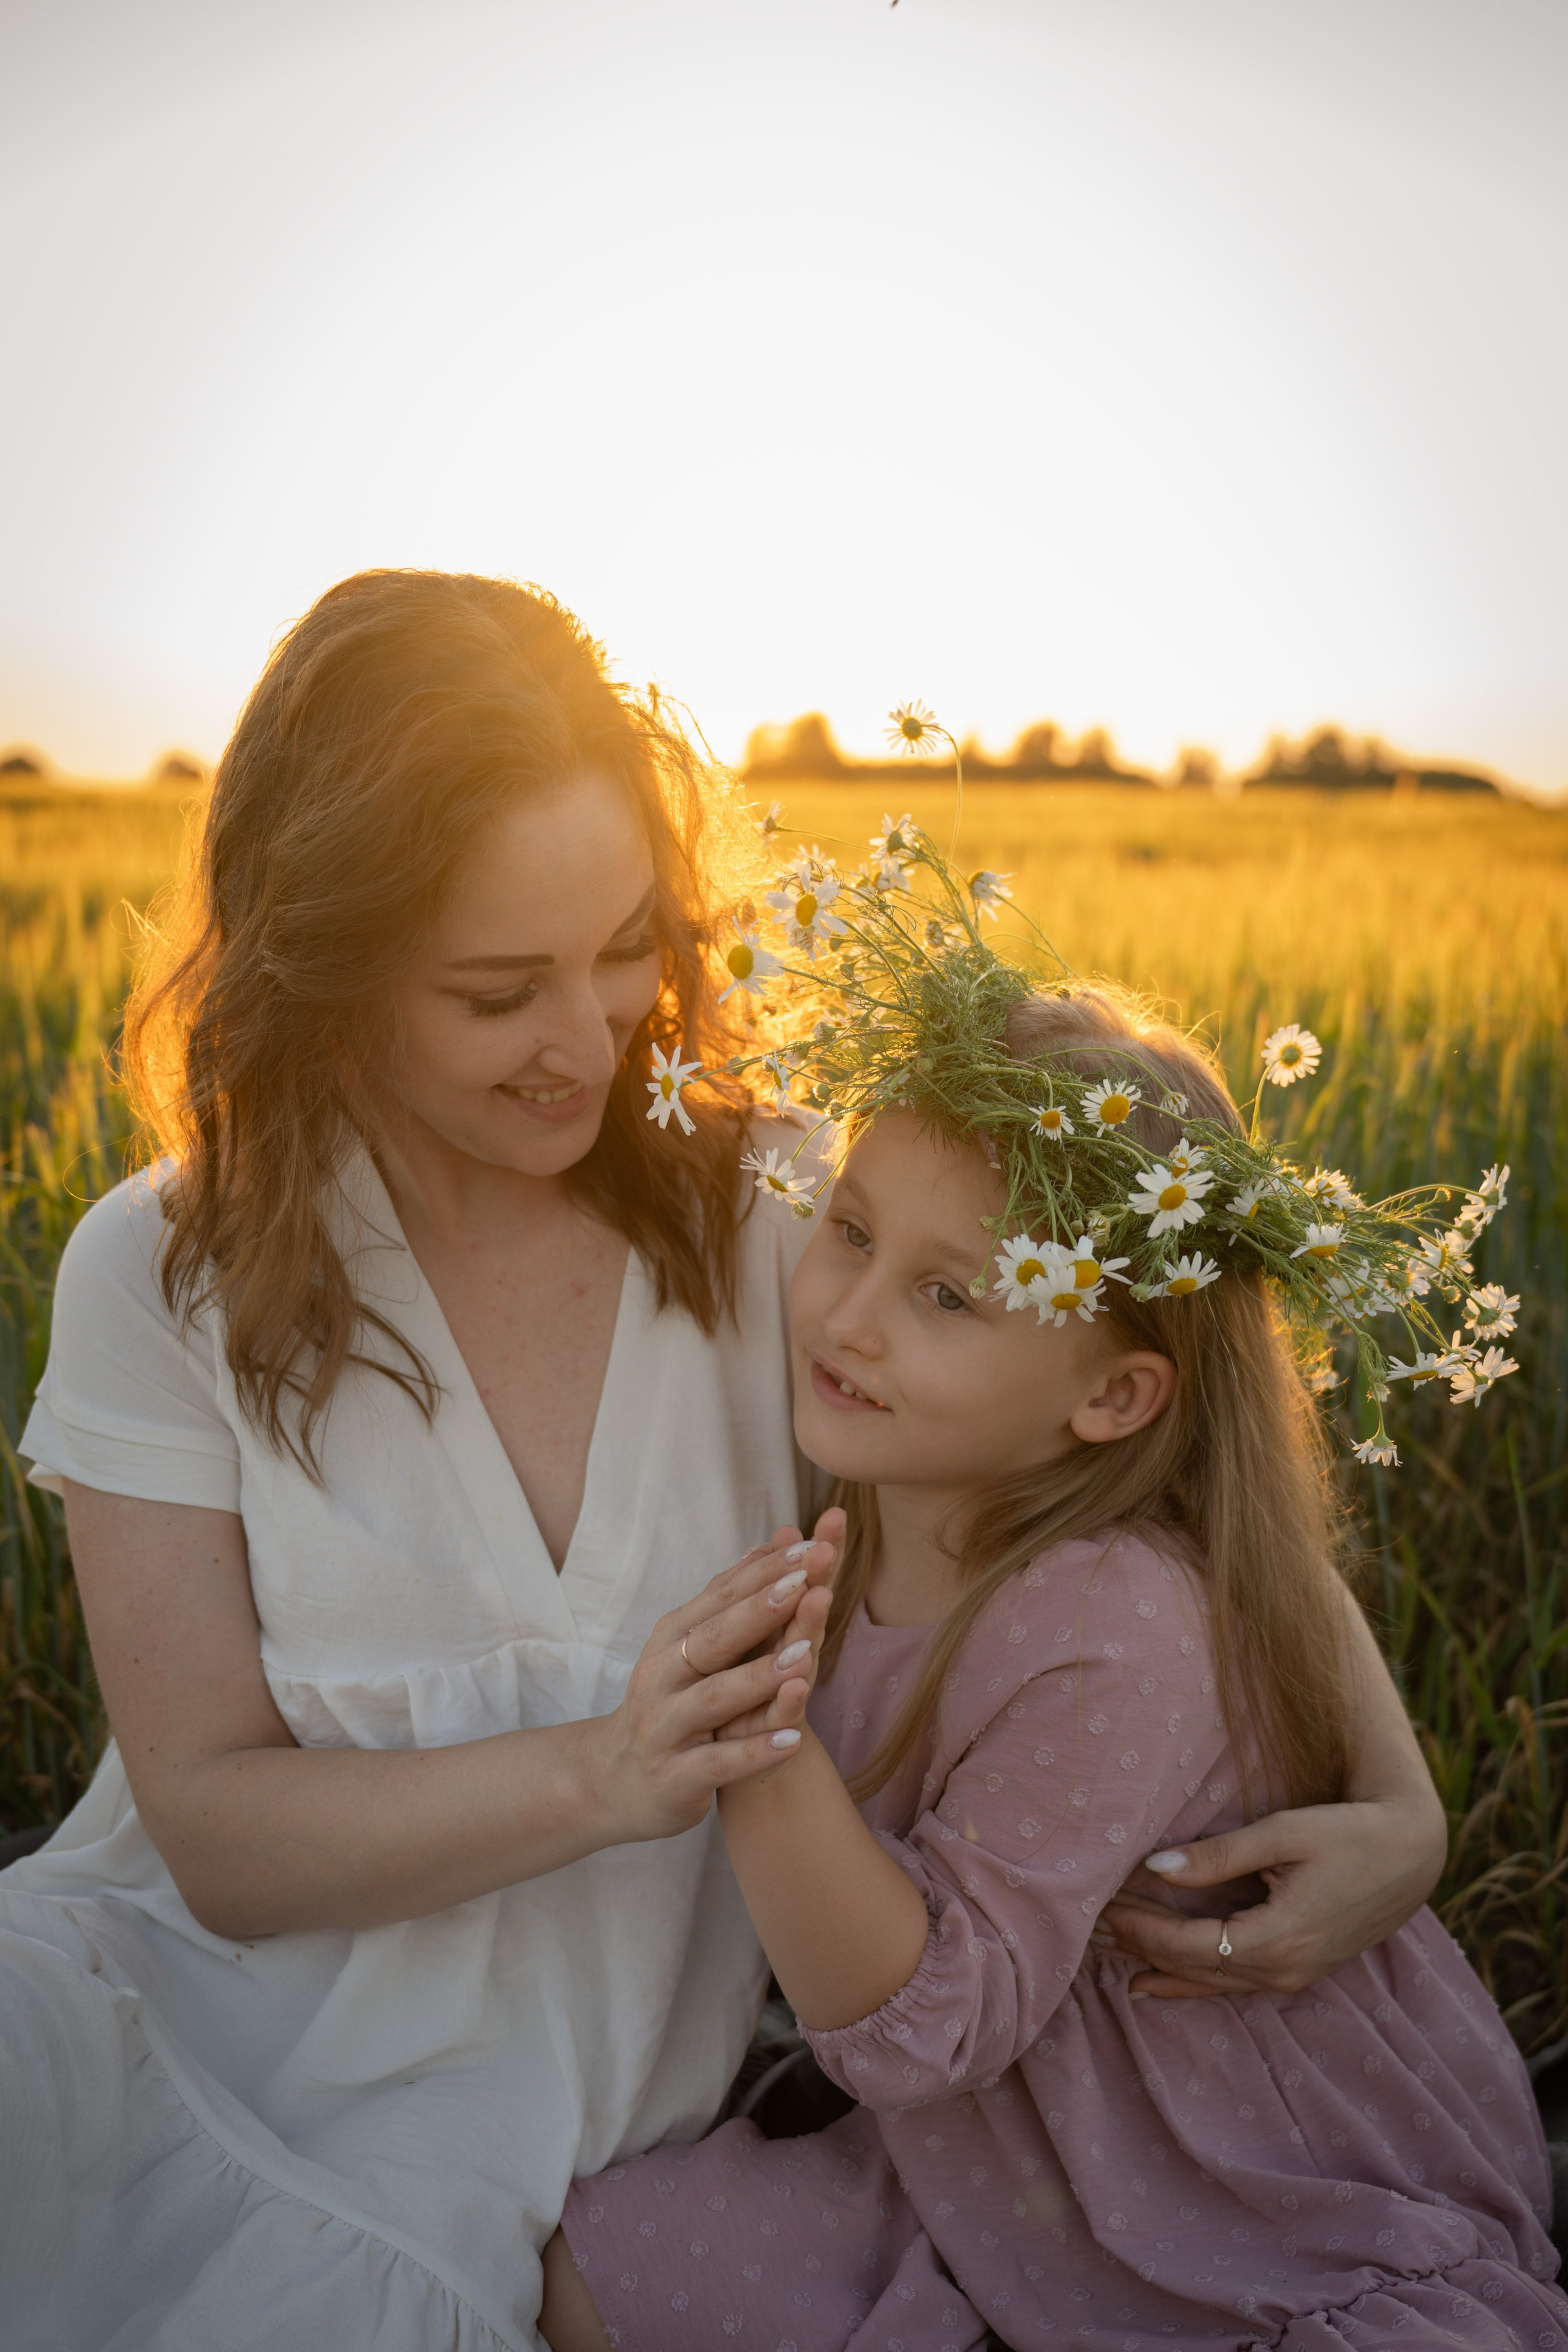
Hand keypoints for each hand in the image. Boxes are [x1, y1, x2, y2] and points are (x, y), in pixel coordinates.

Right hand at [586, 1527, 838, 1845]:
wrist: (609, 1781)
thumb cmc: (665, 1703)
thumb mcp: (688, 1648)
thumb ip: (727, 1601)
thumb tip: (768, 1545)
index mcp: (671, 1638)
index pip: (720, 1599)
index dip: (763, 1573)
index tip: (808, 1546)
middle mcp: (662, 1676)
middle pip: (713, 1639)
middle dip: (760, 1611)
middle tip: (805, 1584)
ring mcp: (665, 1728)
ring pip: (715, 1698)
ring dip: (759, 1677)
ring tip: (805, 1657)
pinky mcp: (676, 1777)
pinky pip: (718, 1762)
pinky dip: (754, 1752)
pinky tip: (793, 1742)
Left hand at [1094, 1796, 1449, 1999]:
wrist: (1414, 1854)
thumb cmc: (1351, 1833)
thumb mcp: (1284, 1834)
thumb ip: (1219, 1856)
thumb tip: (1156, 1868)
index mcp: (1276, 1940)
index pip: (1186, 1943)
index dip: (1139, 1927)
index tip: (1099, 1905)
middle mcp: (1282, 1971)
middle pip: (1190, 1967)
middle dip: (1137, 1946)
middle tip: (1085, 1926)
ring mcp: (1292, 1977)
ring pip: (1207, 1982)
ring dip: (1155, 1966)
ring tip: (1105, 1953)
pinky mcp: (1298, 1971)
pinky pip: (1229, 1986)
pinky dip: (1185, 1984)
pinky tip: (1149, 1986)